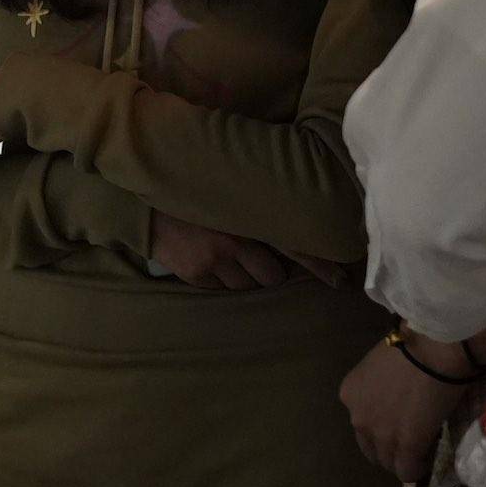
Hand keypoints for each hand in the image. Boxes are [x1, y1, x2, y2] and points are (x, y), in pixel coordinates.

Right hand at [147, 208, 305, 290]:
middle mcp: (236, 239)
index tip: (340, 280)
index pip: (294, 244)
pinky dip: (218, 280)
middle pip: (270, 276)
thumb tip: (287, 228)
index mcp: (249, 216)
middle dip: (266, 272)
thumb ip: (255, 210)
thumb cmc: (193, 196)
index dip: (319, 263)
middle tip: (256, 260)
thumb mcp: (228, 197)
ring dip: (242, 278)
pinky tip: (207, 262)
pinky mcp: (196, 273)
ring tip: (227, 260)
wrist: (145, 202)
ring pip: (246, 287)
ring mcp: (214, 259)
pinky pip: (220, 290)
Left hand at [339, 335, 476, 482]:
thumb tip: (398, 396)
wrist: (434, 347)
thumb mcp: (383, 366)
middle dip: (389, 448)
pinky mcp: (406, 444)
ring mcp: (380, 433)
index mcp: (350, 393)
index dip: (383, 427)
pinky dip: (418, 469)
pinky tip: (428, 459)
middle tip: (411, 440)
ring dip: (404, 459)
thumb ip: (382, 387)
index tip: (401, 423)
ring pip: (388, 462)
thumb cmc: (413, 344)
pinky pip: (408, 470)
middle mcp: (357, 416)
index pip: (362, 424)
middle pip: (371, 448)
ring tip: (423, 449)